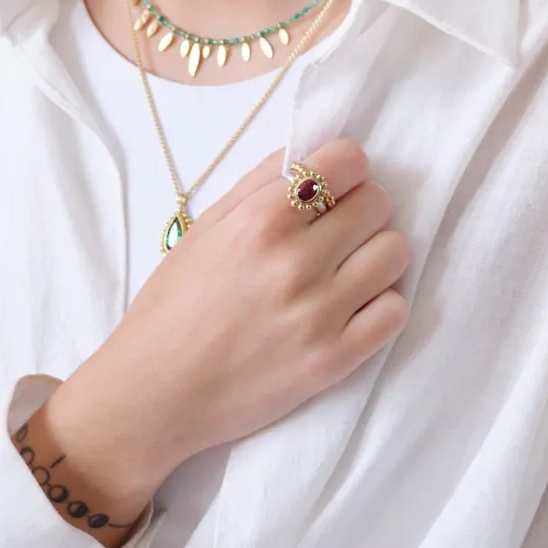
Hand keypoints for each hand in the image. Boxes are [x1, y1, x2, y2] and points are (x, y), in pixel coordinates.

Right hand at [29, 140, 411, 536]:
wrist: (151, 396)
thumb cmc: (172, 308)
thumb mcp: (205, 229)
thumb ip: (261, 183)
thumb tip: (311, 152)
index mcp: (260, 223)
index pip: (348, 160)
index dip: (344, 169)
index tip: (332, 188)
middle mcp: (294, 263)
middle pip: (379, 203)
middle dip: (360, 210)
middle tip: (335, 232)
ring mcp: (317, 314)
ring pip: (395, 253)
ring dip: (374, 256)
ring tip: (344, 272)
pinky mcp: (332, 360)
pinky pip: (395, 312)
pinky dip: (380, 307)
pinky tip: (350, 310)